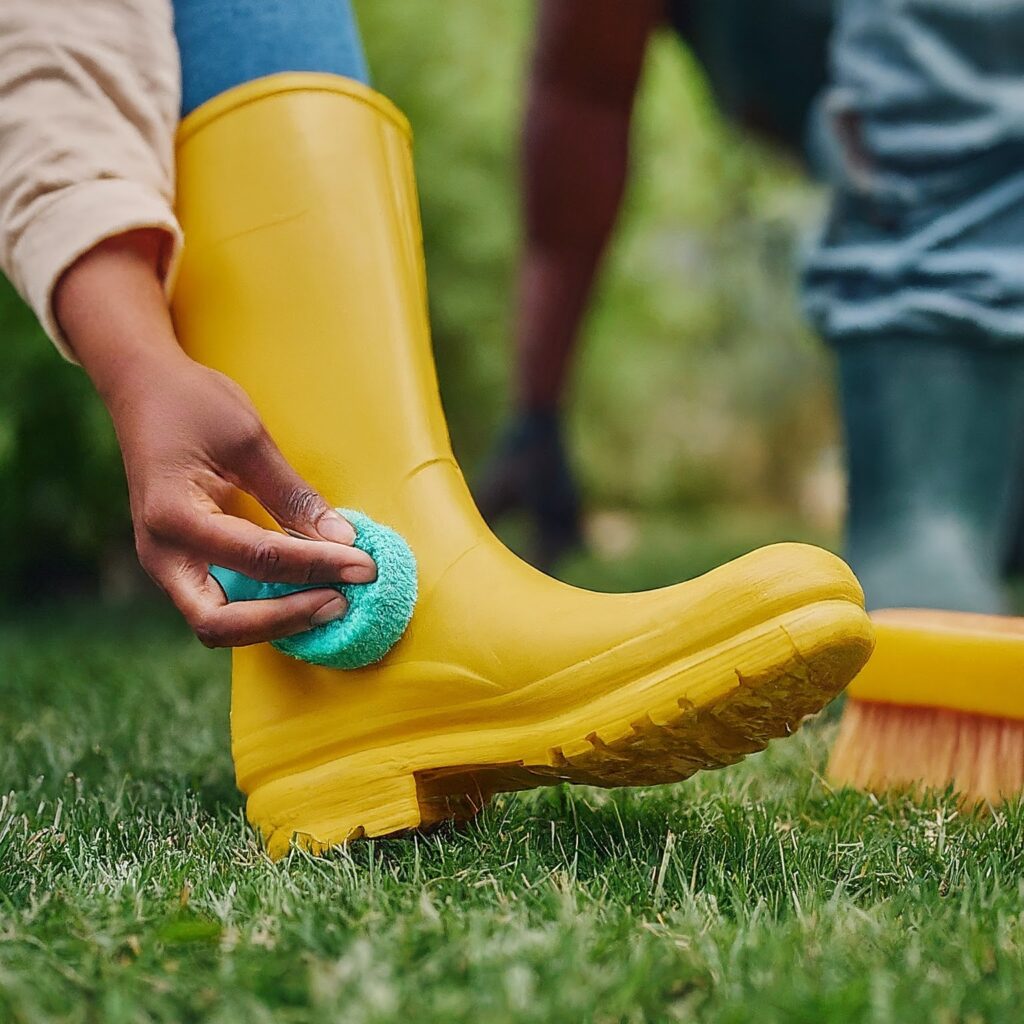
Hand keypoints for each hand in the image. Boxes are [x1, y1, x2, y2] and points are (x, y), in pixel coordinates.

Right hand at [54, 229, 375, 646]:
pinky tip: (304, 594)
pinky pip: (220, 605)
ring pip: (217, 625)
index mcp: (173, 515)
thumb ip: (293, 495)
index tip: (364, 564)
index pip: (258, 557)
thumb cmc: (193, 404)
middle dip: (285, 618)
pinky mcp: (180, 563)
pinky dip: (263, 609)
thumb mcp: (249, 440)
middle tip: (342, 601)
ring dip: (275, 622)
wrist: (142, 388)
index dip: (317, 566)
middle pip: (219, 624)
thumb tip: (344, 540)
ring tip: (332, 600)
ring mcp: (165, 563)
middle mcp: (160, 552)